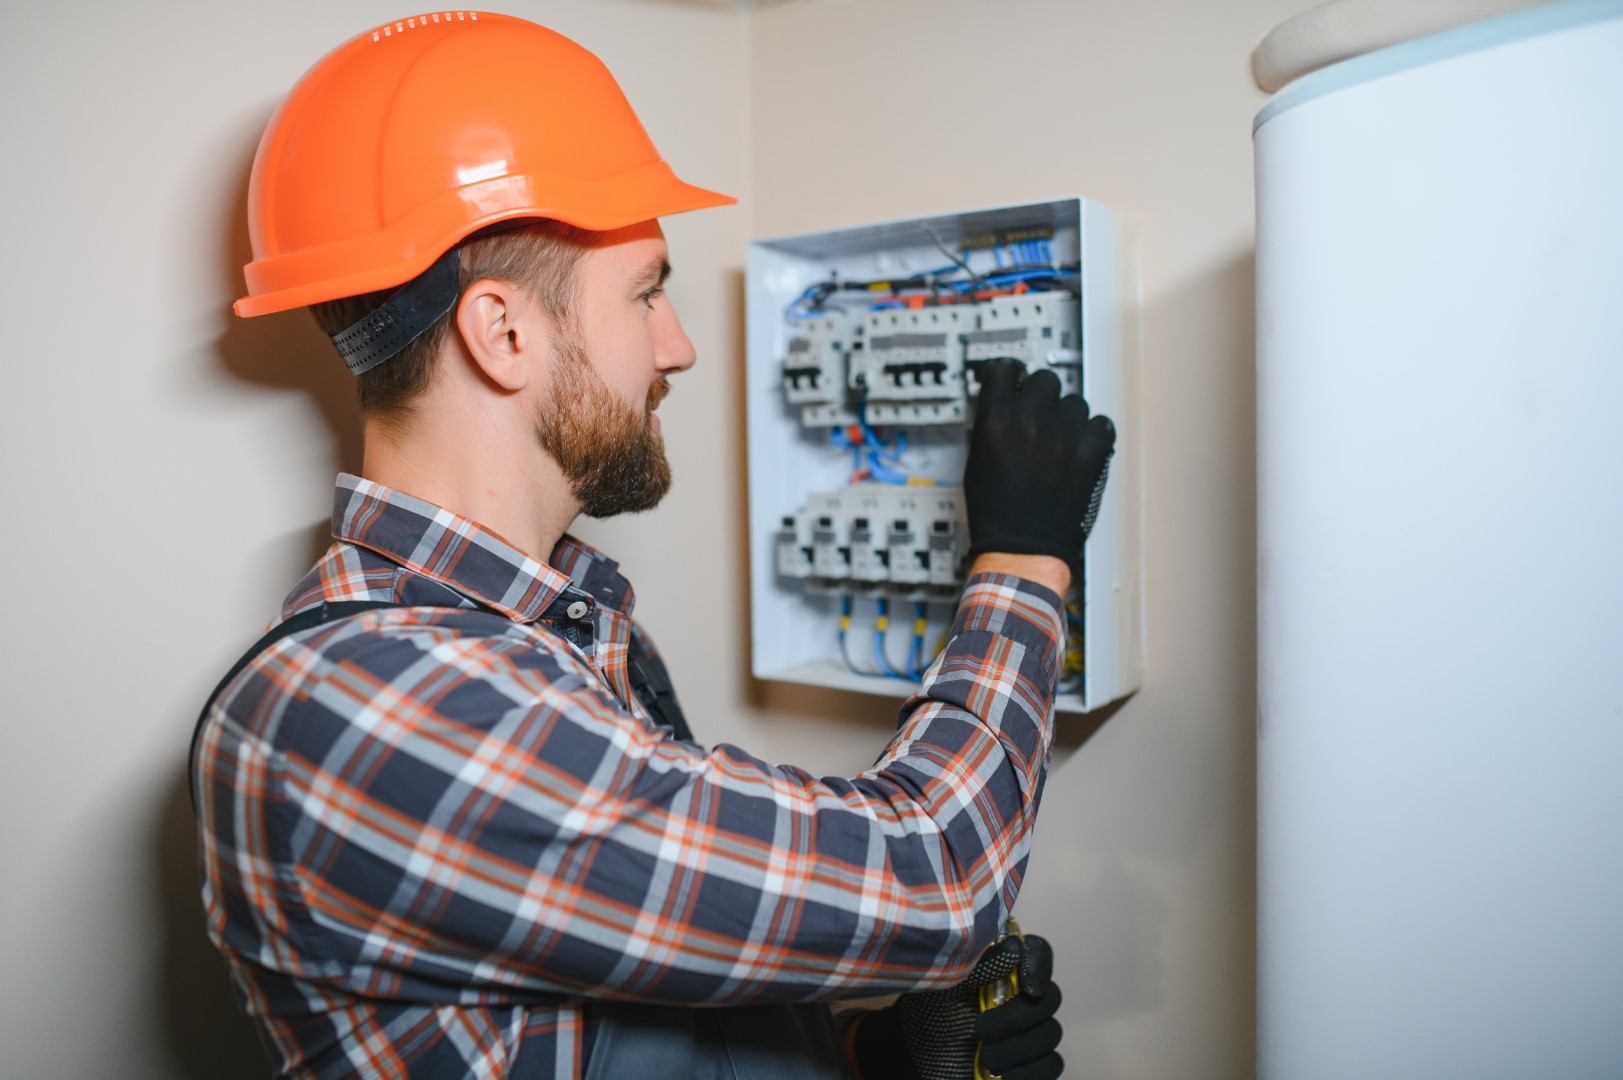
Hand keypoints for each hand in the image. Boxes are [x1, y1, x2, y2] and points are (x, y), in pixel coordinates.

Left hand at [849, 929, 1063, 1079]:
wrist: (917, 1055)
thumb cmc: (929, 1012)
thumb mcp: (947, 985)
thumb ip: (980, 965)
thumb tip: (1015, 946)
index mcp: (1004, 968)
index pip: (1039, 952)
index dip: (1038, 966)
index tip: (1027, 987)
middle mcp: (1022, 996)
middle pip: (1050, 998)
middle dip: (1018, 1017)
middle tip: (980, 1030)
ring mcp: (1030, 1030)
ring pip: (1051, 1033)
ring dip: (1018, 1049)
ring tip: (986, 1058)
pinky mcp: (1032, 1062)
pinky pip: (1052, 1064)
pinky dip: (1030, 1071)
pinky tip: (1004, 1075)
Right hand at [964, 358, 1115, 578]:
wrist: (1025, 548)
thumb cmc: (998, 512)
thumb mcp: (977, 460)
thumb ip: (993, 423)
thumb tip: (1008, 402)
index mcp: (996, 421)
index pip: (1005, 367)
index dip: (1012, 375)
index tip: (1017, 382)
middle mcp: (1030, 420)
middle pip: (1045, 380)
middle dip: (1043, 398)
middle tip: (1042, 420)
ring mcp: (1064, 434)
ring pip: (1075, 402)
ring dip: (1069, 418)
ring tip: (1061, 445)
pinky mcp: (1091, 451)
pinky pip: (1101, 423)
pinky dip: (1094, 435)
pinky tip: (1081, 451)